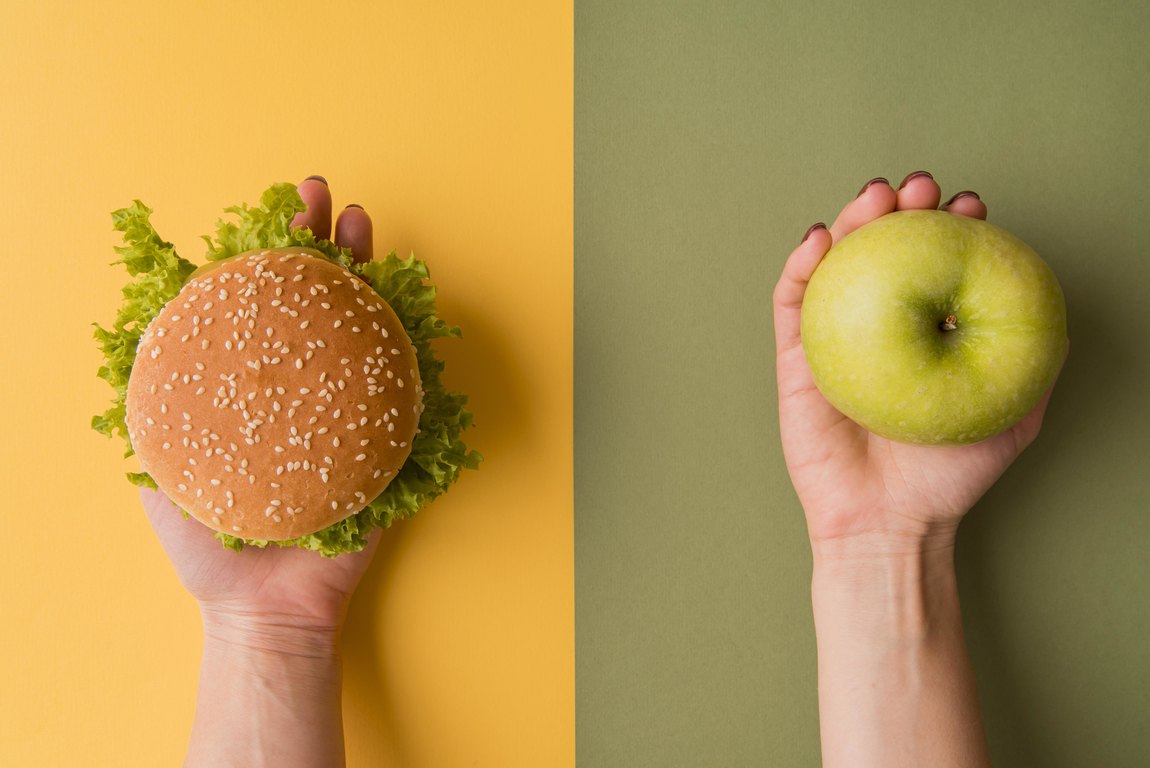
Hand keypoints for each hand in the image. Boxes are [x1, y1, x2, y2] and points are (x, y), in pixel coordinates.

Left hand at [141, 175, 379, 634]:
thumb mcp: (162, 468)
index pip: (263, 306)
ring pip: (364, 327)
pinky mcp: (389, 441)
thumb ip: (151, 407)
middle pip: (318, 302)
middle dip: (320, 244)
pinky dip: (409, 342)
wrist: (266, 608)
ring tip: (362, 228)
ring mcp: (351, 410)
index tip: (267, 214)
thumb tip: (133, 331)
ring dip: (367, 273)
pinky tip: (407, 303)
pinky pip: (404, 385)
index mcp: (255, 387)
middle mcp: (306, 388)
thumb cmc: (212, 547)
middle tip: (322, 199)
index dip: (266, 255)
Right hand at [774, 172, 1064, 552]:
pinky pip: (791, 302)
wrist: (890, 521)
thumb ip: (1034, 367)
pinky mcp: (793, 358)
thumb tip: (1055, 316)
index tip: (969, 206)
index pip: (935, 264)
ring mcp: (831, 337)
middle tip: (920, 188)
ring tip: (875, 196)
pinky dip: (800, 265)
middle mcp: (878, 326)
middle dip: (902, 208)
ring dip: (850, 220)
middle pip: (884, 251)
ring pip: (836, 263)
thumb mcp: (1012, 416)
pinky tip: (817, 238)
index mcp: (924, 332)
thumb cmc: (947, 477)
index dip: (951, 227)